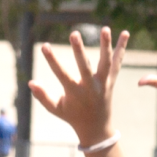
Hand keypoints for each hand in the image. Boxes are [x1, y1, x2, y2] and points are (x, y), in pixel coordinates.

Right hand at [34, 26, 127, 143]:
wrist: (96, 127)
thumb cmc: (72, 116)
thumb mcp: (56, 109)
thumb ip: (43, 96)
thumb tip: (30, 83)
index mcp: (75, 93)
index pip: (61, 74)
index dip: (52, 60)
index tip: (44, 46)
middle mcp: (91, 87)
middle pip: (85, 66)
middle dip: (79, 50)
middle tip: (74, 33)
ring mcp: (103, 83)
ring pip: (106, 62)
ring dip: (106, 45)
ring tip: (105, 29)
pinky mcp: (112, 80)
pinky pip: (117, 62)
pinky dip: (122, 48)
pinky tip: (126, 33)